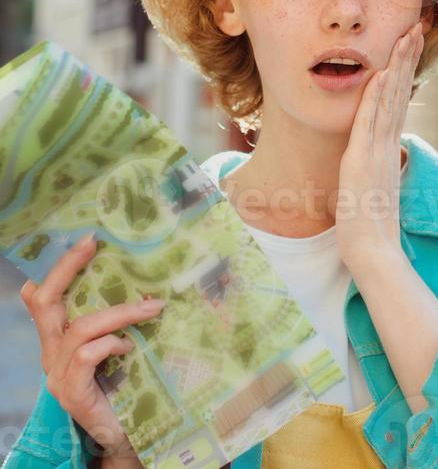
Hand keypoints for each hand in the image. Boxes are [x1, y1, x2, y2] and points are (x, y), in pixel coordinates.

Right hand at [19, 234, 164, 463]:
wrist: (124, 437)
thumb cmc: (124, 387)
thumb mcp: (120, 345)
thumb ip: (120, 321)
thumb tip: (149, 285)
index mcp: (60, 340)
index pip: (47, 298)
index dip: (63, 268)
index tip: (89, 240)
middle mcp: (52, 354)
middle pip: (46, 303)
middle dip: (68, 269)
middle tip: (92, 245)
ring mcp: (58, 374)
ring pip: (81, 328)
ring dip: (120, 312)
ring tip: (151, 308)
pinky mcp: (72, 393)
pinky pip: (87, 356)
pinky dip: (111, 343)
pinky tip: (128, 346)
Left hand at [336, 20, 423, 271]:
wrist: (372, 252)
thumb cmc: (371, 224)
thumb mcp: (374, 185)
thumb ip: (379, 164)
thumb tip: (380, 154)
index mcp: (389, 146)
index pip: (400, 100)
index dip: (406, 70)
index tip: (411, 45)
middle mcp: (387, 143)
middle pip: (401, 92)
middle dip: (408, 58)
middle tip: (417, 27)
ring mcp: (377, 151)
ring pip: (390, 100)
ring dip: (397, 67)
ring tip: (405, 37)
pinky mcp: (363, 161)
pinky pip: (370, 123)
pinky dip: (376, 97)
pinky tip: (381, 74)